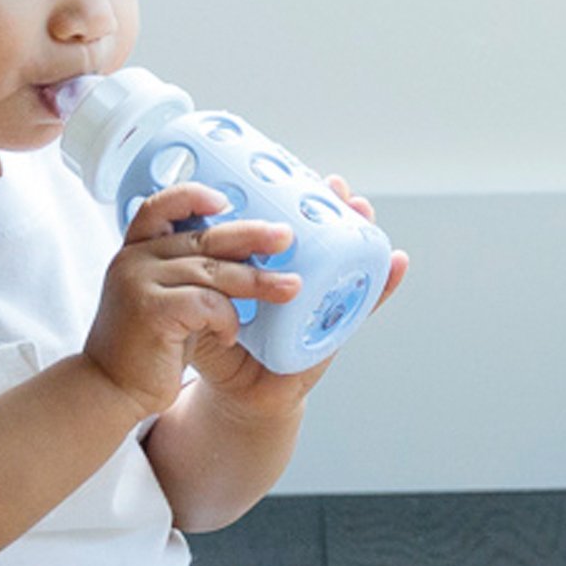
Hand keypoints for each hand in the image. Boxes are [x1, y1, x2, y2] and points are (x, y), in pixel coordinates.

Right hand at [82, 182, 304, 418]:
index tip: (226, 201)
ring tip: (290, 288)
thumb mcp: (160, 298)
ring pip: (212, 271)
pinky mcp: (152, 310)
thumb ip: (185, 272)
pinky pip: (208, 303)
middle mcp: (134, 260)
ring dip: (257, 281)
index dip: (192, 197)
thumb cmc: (143, 347)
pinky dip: (227, 319)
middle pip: (202, 238)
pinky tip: (229, 336)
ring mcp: (139, 282)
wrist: (108, 389)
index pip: (160, 208)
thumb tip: (240, 252)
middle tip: (285, 237)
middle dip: (250, 236)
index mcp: (135, 252)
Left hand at [190, 174, 409, 411]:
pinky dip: (382, 286)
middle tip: (333, 184)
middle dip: (332, 206)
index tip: (304, 172)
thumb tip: (169, 229)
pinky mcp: (333, 330)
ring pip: (346, 261)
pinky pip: (360, 307)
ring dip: (362, 231)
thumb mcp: (199, 302)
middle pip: (324, 236)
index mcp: (269, 268)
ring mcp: (321, 302)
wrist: (236, 393)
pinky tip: (397, 263)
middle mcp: (301, 280)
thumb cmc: (217, 343)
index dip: (300, 199)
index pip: (290, 226)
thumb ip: (188, 274)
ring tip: (363, 208)